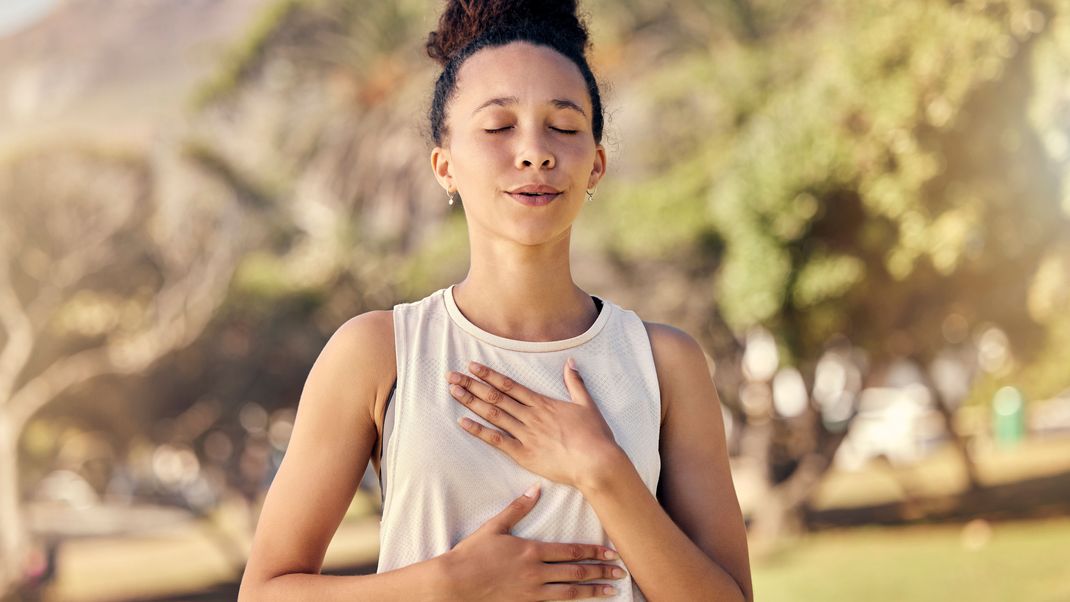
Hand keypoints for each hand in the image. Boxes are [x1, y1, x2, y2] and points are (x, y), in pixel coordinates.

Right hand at [442, 483, 625, 600]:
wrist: (455, 583)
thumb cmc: (472, 554)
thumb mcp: (495, 527)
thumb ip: (518, 508)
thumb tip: (536, 489)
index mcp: (531, 550)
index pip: (570, 551)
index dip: (593, 551)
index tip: (611, 552)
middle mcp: (536, 572)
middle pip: (576, 572)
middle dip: (601, 571)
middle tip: (621, 572)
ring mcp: (532, 592)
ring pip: (570, 592)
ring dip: (593, 591)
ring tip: (612, 591)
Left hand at [445, 358, 621, 489]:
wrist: (596, 462)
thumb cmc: (595, 436)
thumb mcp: (587, 404)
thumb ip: (575, 383)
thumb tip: (570, 362)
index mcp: (543, 403)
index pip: (510, 385)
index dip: (489, 375)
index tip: (472, 367)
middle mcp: (530, 415)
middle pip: (495, 396)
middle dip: (472, 385)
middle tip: (451, 376)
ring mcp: (525, 434)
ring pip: (493, 414)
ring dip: (471, 402)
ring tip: (453, 392)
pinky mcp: (524, 454)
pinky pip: (496, 440)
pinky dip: (479, 431)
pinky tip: (463, 422)